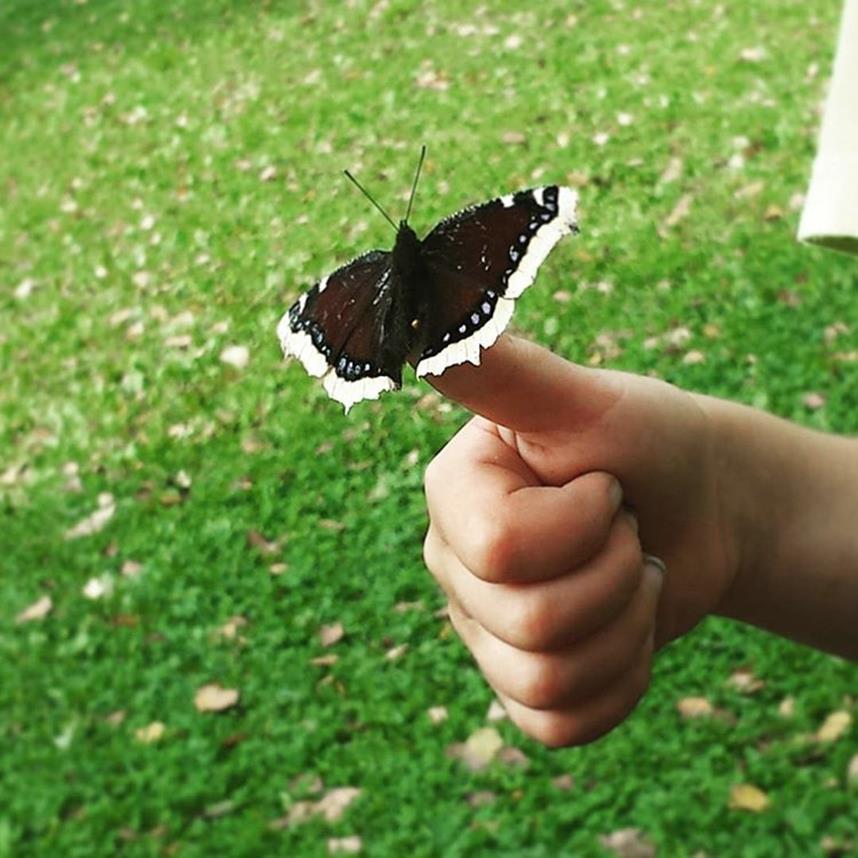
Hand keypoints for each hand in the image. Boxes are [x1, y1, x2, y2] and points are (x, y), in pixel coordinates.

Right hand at [422, 335, 740, 745]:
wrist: (702, 508)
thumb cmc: (648, 443)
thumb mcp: (585, 399)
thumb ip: (502, 369)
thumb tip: (420, 313)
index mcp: (454, 494)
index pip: (503, 550)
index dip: (583, 524)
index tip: (605, 485)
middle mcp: (455, 564)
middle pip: (533, 623)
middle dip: (619, 576)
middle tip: (628, 533)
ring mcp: (484, 629)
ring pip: (548, 682)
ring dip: (627, 628)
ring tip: (632, 576)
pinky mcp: (520, 683)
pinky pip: (560, 723)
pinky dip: (622, 681)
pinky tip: (627, 631)